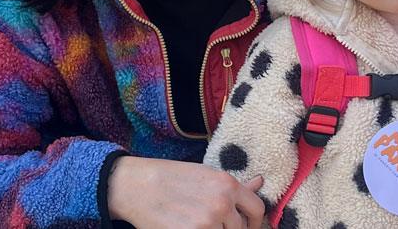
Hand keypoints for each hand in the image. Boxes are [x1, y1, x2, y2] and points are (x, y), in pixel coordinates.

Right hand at [108, 156, 264, 228]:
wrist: (138, 186)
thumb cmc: (172, 178)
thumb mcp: (207, 175)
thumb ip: (235, 186)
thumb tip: (260, 182)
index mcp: (227, 184)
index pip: (257, 209)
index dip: (254, 221)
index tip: (246, 226)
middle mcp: (221, 203)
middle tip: (214, 224)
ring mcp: (207, 222)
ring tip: (196, 222)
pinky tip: (187, 226)